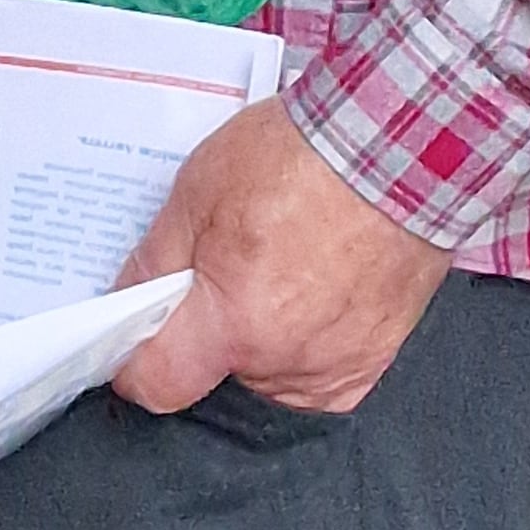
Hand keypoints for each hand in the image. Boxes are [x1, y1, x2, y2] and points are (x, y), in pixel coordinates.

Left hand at [110, 99, 448, 416]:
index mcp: (234, 323)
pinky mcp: (376, 358)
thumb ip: (157, 259)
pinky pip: (321, 371)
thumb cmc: (303, 158)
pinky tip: (316, 287)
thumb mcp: (199, 190)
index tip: (136, 338)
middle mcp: (286, 362)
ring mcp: (337, 366)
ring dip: (263, 338)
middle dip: (208, 333)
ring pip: (270, 375)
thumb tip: (130, 301)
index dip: (136, 362)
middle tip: (223, 272)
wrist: (400, 145)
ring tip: (281, 268)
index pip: (159, 384)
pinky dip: (309, 341)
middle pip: (218, 375)